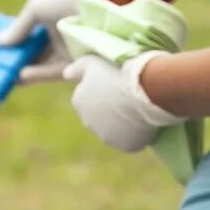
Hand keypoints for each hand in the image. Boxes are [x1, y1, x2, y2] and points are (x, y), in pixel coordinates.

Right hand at [0, 0, 87, 83]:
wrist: (96, 5)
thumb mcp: (36, 9)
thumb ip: (20, 28)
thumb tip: (0, 43)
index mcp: (51, 18)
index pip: (29, 35)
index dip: (14, 43)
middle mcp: (61, 36)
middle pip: (35, 53)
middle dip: (17, 61)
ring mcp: (69, 50)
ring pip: (43, 65)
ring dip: (25, 71)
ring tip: (6, 76)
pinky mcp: (78, 64)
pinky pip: (55, 72)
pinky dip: (38, 74)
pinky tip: (21, 76)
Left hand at [63, 52, 183, 151]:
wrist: (141, 94)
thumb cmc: (117, 76)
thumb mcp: (93, 63)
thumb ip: (77, 68)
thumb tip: (65, 74)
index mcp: (79, 102)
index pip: (88, 98)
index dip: (102, 92)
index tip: (115, 87)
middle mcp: (88, 123)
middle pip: (100, 117)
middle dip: (109, 111)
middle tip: (126, 99)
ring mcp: (107, 137)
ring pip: (115, 131)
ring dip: (122, 124)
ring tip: (137, 110)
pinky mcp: (125, 146)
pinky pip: (130, 141)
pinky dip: (136, 135)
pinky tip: (144, 123)